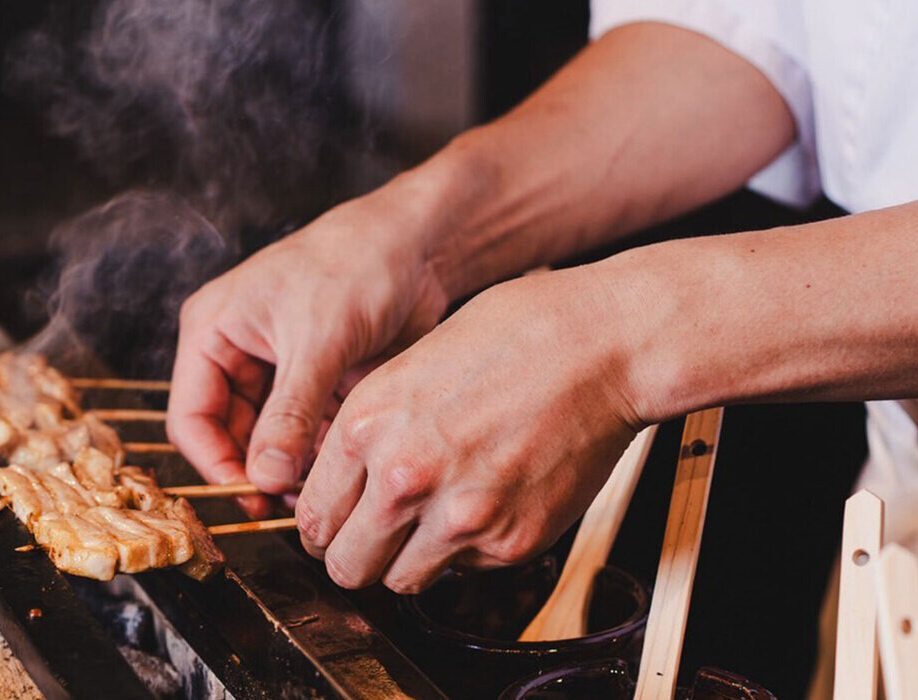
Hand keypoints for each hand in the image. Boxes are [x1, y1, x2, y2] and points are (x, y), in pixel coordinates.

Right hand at [166, 185, 451, 501]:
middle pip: (228, 437)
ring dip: (290, 471)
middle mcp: (237, 354)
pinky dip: (319, 458)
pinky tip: (342, 471)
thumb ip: (289, 412)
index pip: (191, 418)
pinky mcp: (319, 386)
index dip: (215, 464)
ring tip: (319, 493)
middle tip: (288, 508)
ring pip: (269, 443)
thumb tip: (265, 478)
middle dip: (255, 472)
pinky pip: (306, 436)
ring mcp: (279, 373)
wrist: (421, 246)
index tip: (251, 496)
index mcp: (212, 331)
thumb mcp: (318, 340)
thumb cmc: (357, 263)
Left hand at [296, 267, 644, 593]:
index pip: (312, 516)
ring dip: (411, 561)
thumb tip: (348, 478)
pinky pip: (465, 572)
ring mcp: (458, 516)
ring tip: (437, 522)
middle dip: (357, 556)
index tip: (339, 525)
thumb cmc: (519, 334)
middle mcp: (404, 477)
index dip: (324, 526)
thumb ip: (373, 429)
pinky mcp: (509, 541)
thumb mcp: (413, 364)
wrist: (604, 346)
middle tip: (377, 541)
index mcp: (368, 425)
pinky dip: (471, 550)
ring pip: (400, 582)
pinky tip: (490, 501)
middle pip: (346, 566)